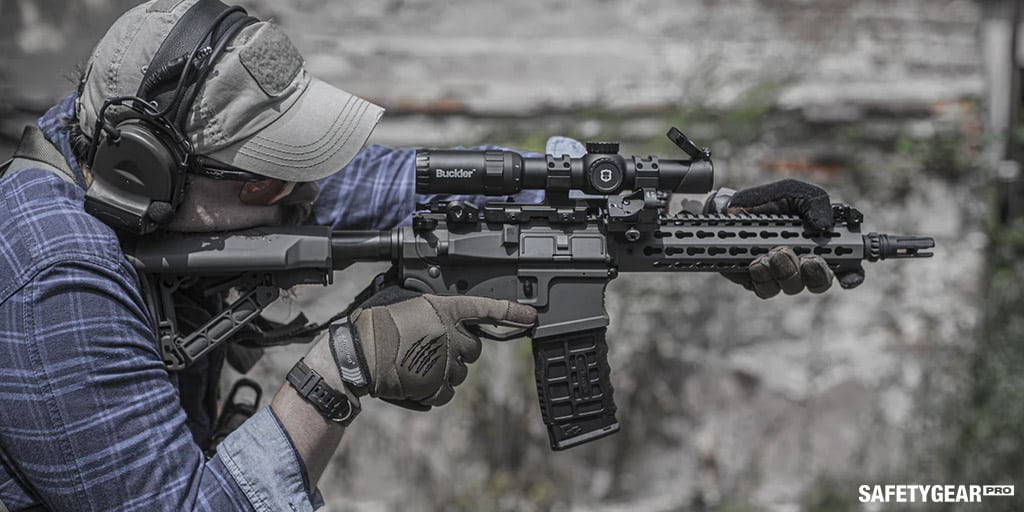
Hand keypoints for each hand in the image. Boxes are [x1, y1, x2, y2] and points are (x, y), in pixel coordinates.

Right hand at [332, 286, 535, 409]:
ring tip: (417, 364)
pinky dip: (434, 391)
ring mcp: (446, 363)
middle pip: (474, 348)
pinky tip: (415, 381)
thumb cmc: (376, 325)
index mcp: (445, 310)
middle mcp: (451, 335)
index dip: (512, 313)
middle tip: (431, 348)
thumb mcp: (406, 302)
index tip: (531, 316)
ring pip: (461, 373)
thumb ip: (433, 309)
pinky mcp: (437, 387)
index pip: (485, 308)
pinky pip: (448, 393)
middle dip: (459, 350)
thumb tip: (445, 319)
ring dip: (445, 371)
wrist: (357, 354)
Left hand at [707, 179, 864, 297]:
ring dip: (786, 270)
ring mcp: (781, 273)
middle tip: (807, 259)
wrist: (728, 209)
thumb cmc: (765, 200)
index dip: (852, 275)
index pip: (845, 265)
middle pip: (821, 282)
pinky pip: (767, 289)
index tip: (849, 276)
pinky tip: (756, 260)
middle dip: (816, 273)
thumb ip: (815, 202)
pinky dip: (763, 276)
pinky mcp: (759, 280)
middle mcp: (803, 261)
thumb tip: (825, 226)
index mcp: (819, 242)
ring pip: (793, 286)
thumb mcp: (793, 191)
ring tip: (774, 252)